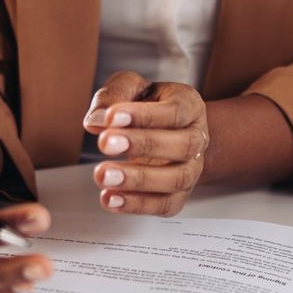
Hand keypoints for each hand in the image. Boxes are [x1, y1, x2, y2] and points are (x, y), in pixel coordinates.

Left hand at [83, 72, 209, 217]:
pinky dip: (137, 205)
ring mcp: (191, 169)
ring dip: (138, 179)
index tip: (111, 117)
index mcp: (189, 105)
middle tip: (105, 143)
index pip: (174, 111)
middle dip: (142, 145)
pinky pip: (165, 205)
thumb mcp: (131, 87)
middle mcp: (197, 138)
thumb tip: (95, 120)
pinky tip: (111, 198)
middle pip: (182, 145)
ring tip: (104, 175)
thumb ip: (114, 95)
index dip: (143, 116)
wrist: (164, 132)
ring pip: (176, 179)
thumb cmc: (147, 106)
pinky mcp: (179, 195)